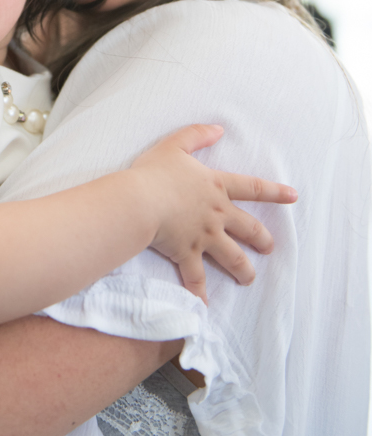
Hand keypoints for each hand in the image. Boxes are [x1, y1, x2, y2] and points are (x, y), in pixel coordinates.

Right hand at [130, 124, 296, 302]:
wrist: (140, 201)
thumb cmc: (154, 172)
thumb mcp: (175, 145)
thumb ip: (197, 135)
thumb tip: (218, 128)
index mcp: (217, 187)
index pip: (253, 188)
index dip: (275, 192)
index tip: (294, 197)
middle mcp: (217, 214)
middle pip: (249, 228)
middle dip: (263, 239)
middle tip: (269, 247)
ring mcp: (205, 237)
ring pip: (234, 257)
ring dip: (244, 269)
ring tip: (249, 279)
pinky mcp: (188, 254)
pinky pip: (197, 277)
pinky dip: (201, 292)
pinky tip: (205, 306)